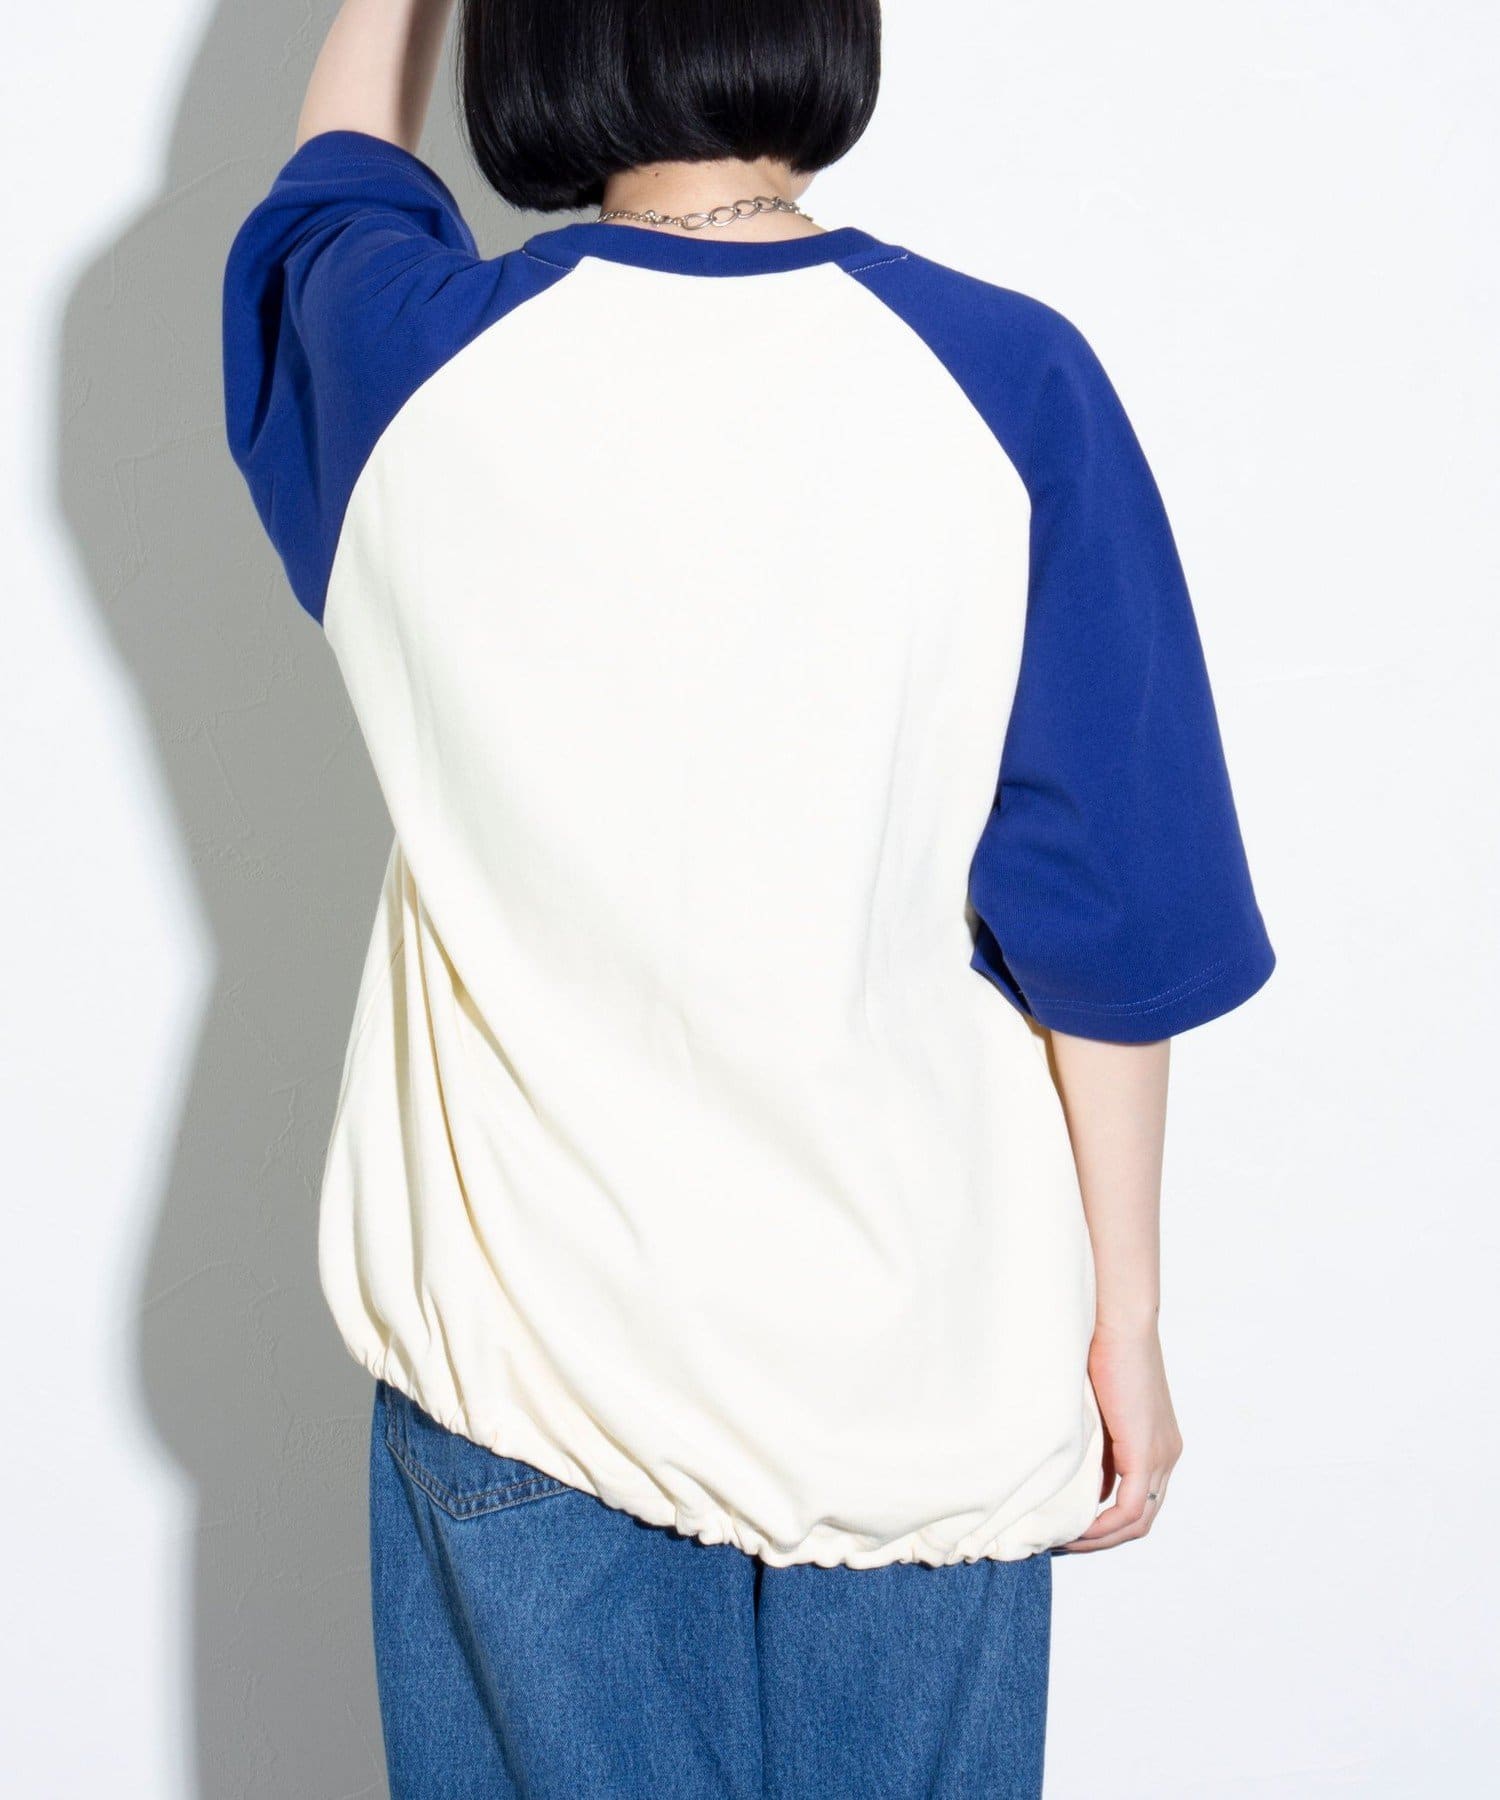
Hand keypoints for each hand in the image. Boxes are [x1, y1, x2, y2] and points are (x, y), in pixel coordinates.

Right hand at [1061, 1320, 1182, 1551]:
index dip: (1103, 1521)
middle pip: (1140, 1519)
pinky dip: (1101, 1527)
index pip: (1137, 1499)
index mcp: (1158, 1441)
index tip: (1066, 1525)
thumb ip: (1092, 1437)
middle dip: (1100, 1538)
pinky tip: (1074, 1531)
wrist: (1117, 1319)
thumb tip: (1071, 1467)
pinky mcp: (1147, 1452)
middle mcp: (1168, 1454)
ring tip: (1062, 1543)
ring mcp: (1162, 1455)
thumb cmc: (1099, 1346)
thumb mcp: (1095, 1404)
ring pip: (1137, 1522)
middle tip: (1061, 1542)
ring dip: (1099, 1539)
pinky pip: (1128, 1510)